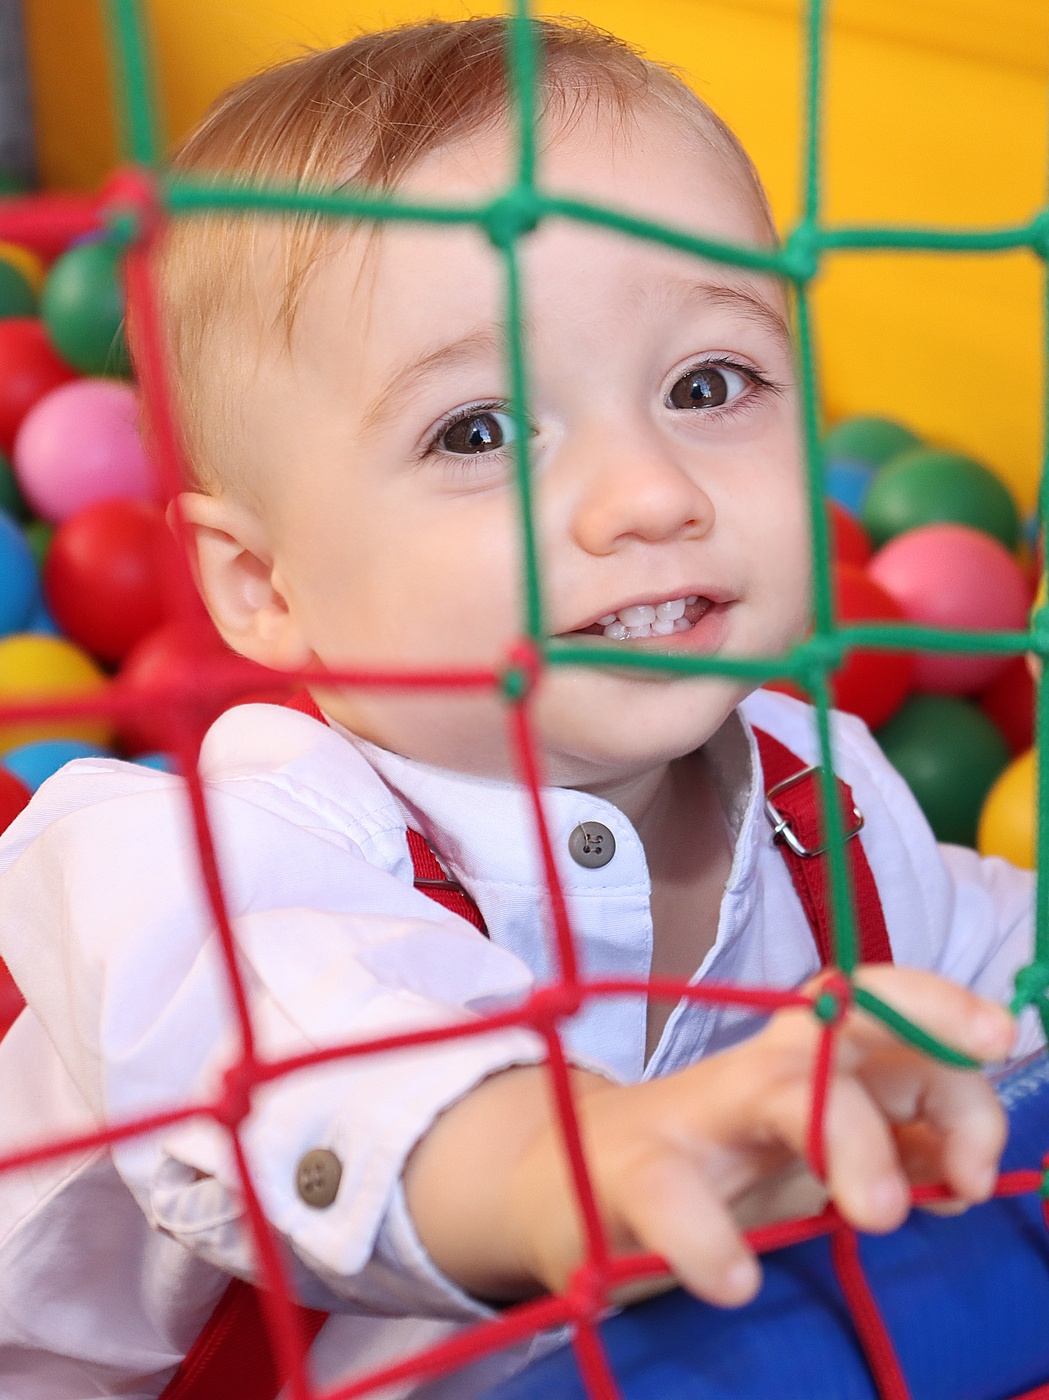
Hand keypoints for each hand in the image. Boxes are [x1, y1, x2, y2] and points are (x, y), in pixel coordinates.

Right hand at [404, 966, 1013, 1308]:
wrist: (568, 1184)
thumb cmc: (710, 1169)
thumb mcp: (810, 1156)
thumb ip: (890, 1151)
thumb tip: (966, 1171)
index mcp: (803, 1063)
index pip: (876, 1003)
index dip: (940, 1008)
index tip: (1001, 1041)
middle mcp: (756, 1071)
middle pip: (844, 1019)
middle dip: (924, 1058)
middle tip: (970, 1173)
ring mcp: (694, 1115)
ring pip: (781, 1089)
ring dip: (847, 1142)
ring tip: (880, 1217)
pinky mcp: (629, 1173)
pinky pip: (671, 1196)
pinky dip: (706, 1237)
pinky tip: (734, 1277)